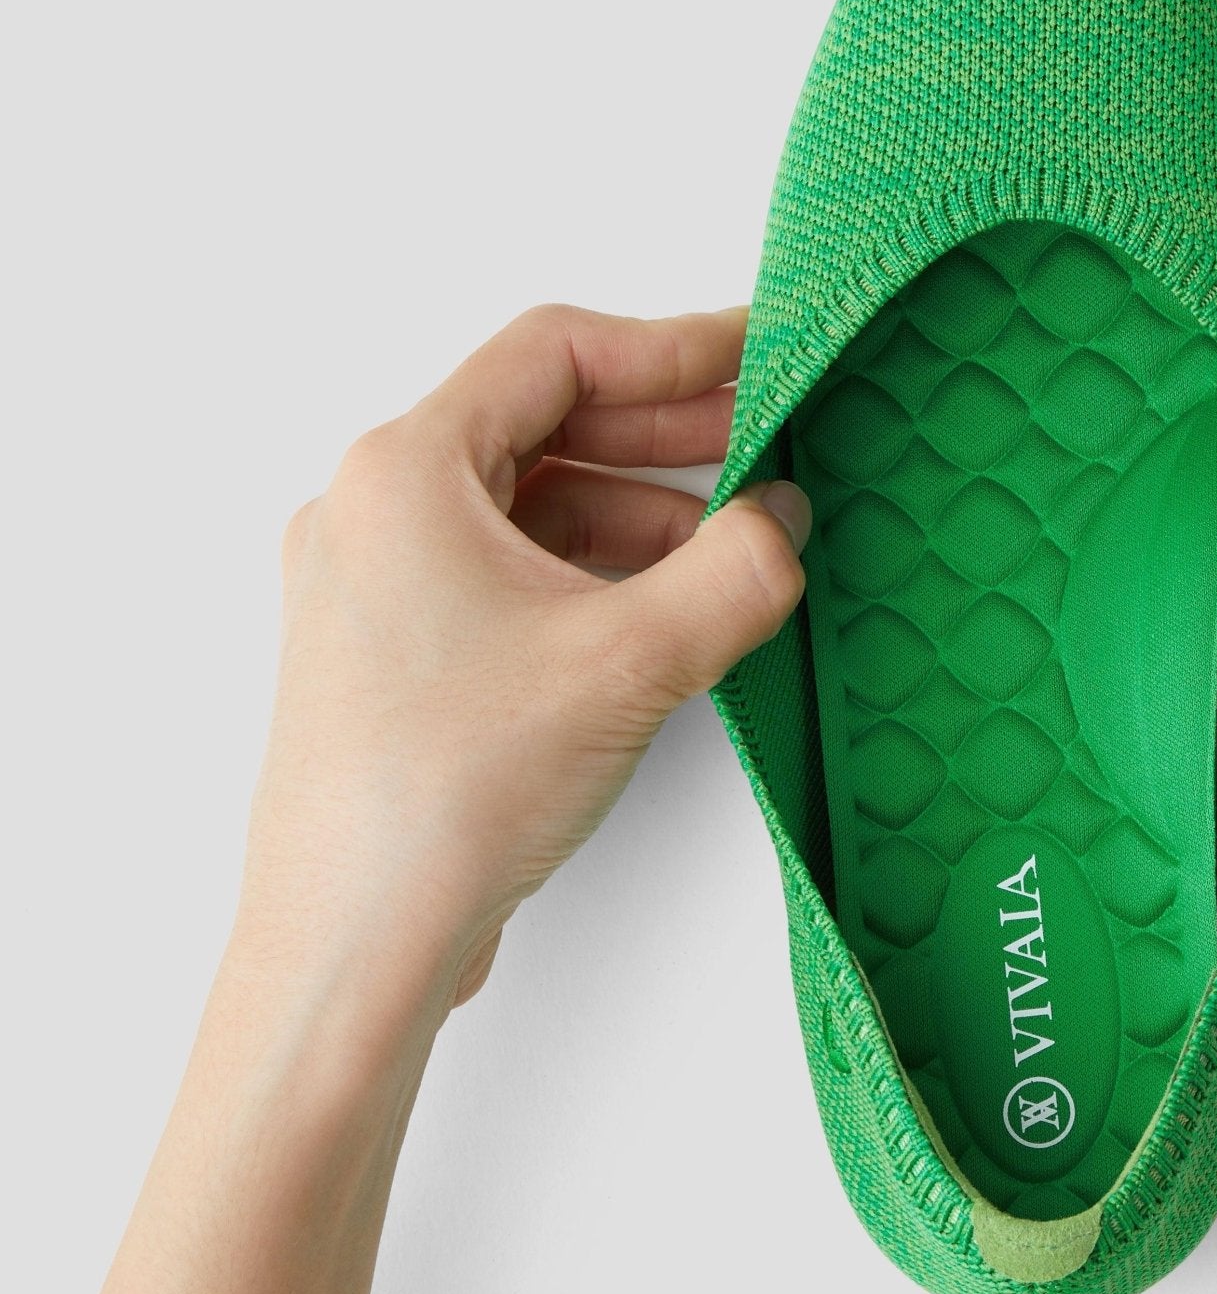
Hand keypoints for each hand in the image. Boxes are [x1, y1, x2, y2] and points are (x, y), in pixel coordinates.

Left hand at [243, 303, 808, 1019]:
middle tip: (768, 438)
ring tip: (736, 544)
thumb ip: (737, 569)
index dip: (673, 346)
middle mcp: (376, 512)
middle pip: (543, 423)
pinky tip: (670, 612)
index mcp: (403, 472)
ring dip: (640, 511)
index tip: (758, 353)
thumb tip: (787, 519)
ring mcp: (379, 587)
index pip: (555, 352)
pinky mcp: (397, 656)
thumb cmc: (448, 792)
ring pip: (530, 505)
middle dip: (668, 433)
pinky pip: (511, 575)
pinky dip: (595, 575)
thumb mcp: (632, 659)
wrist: (353, 947)